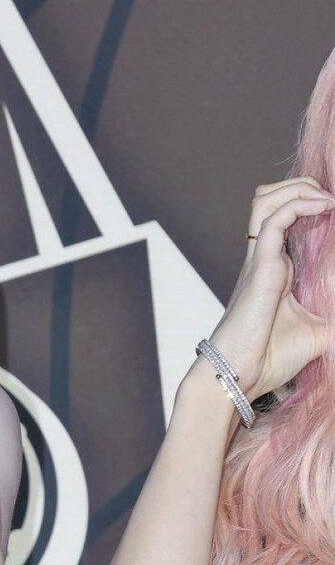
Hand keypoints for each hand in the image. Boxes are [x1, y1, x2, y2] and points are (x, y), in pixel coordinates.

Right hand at [208, 177, 333, 399]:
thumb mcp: (319, 334)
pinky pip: (274, 219)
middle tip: (330, 201)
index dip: (310, 203)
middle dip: (302, 186)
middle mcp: (266, 259)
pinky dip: (300, 204)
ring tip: (326, 199)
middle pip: (270, 198)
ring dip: (298, 188)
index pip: (286, 218)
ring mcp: (260, 260)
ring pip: (266, 199)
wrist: (240, 378)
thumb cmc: (269, 360)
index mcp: (277, 269)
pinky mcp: (260, 267)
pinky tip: (324, 208)